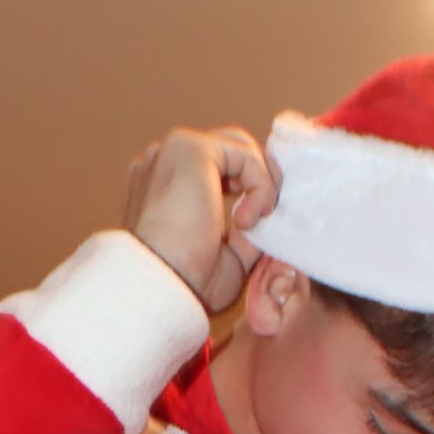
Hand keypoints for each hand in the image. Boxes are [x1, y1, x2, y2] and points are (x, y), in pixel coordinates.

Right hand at [125, 126, 278, 313]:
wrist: (162, 287)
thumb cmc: (187, 281)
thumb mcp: (229, 253)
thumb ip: (248, 226)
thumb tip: (270, 213)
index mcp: (165, 182)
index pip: (218, 165)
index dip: (248, 187)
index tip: (253, 226)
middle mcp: (164, 160)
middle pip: (231, 146)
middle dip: (259, 178)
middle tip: (264, 218)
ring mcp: (173, 150)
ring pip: (240, 146)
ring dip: (261, 183)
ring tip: (251, 224)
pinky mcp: (190, 149)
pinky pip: (244, 155)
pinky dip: (259, 186)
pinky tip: (244, 221)